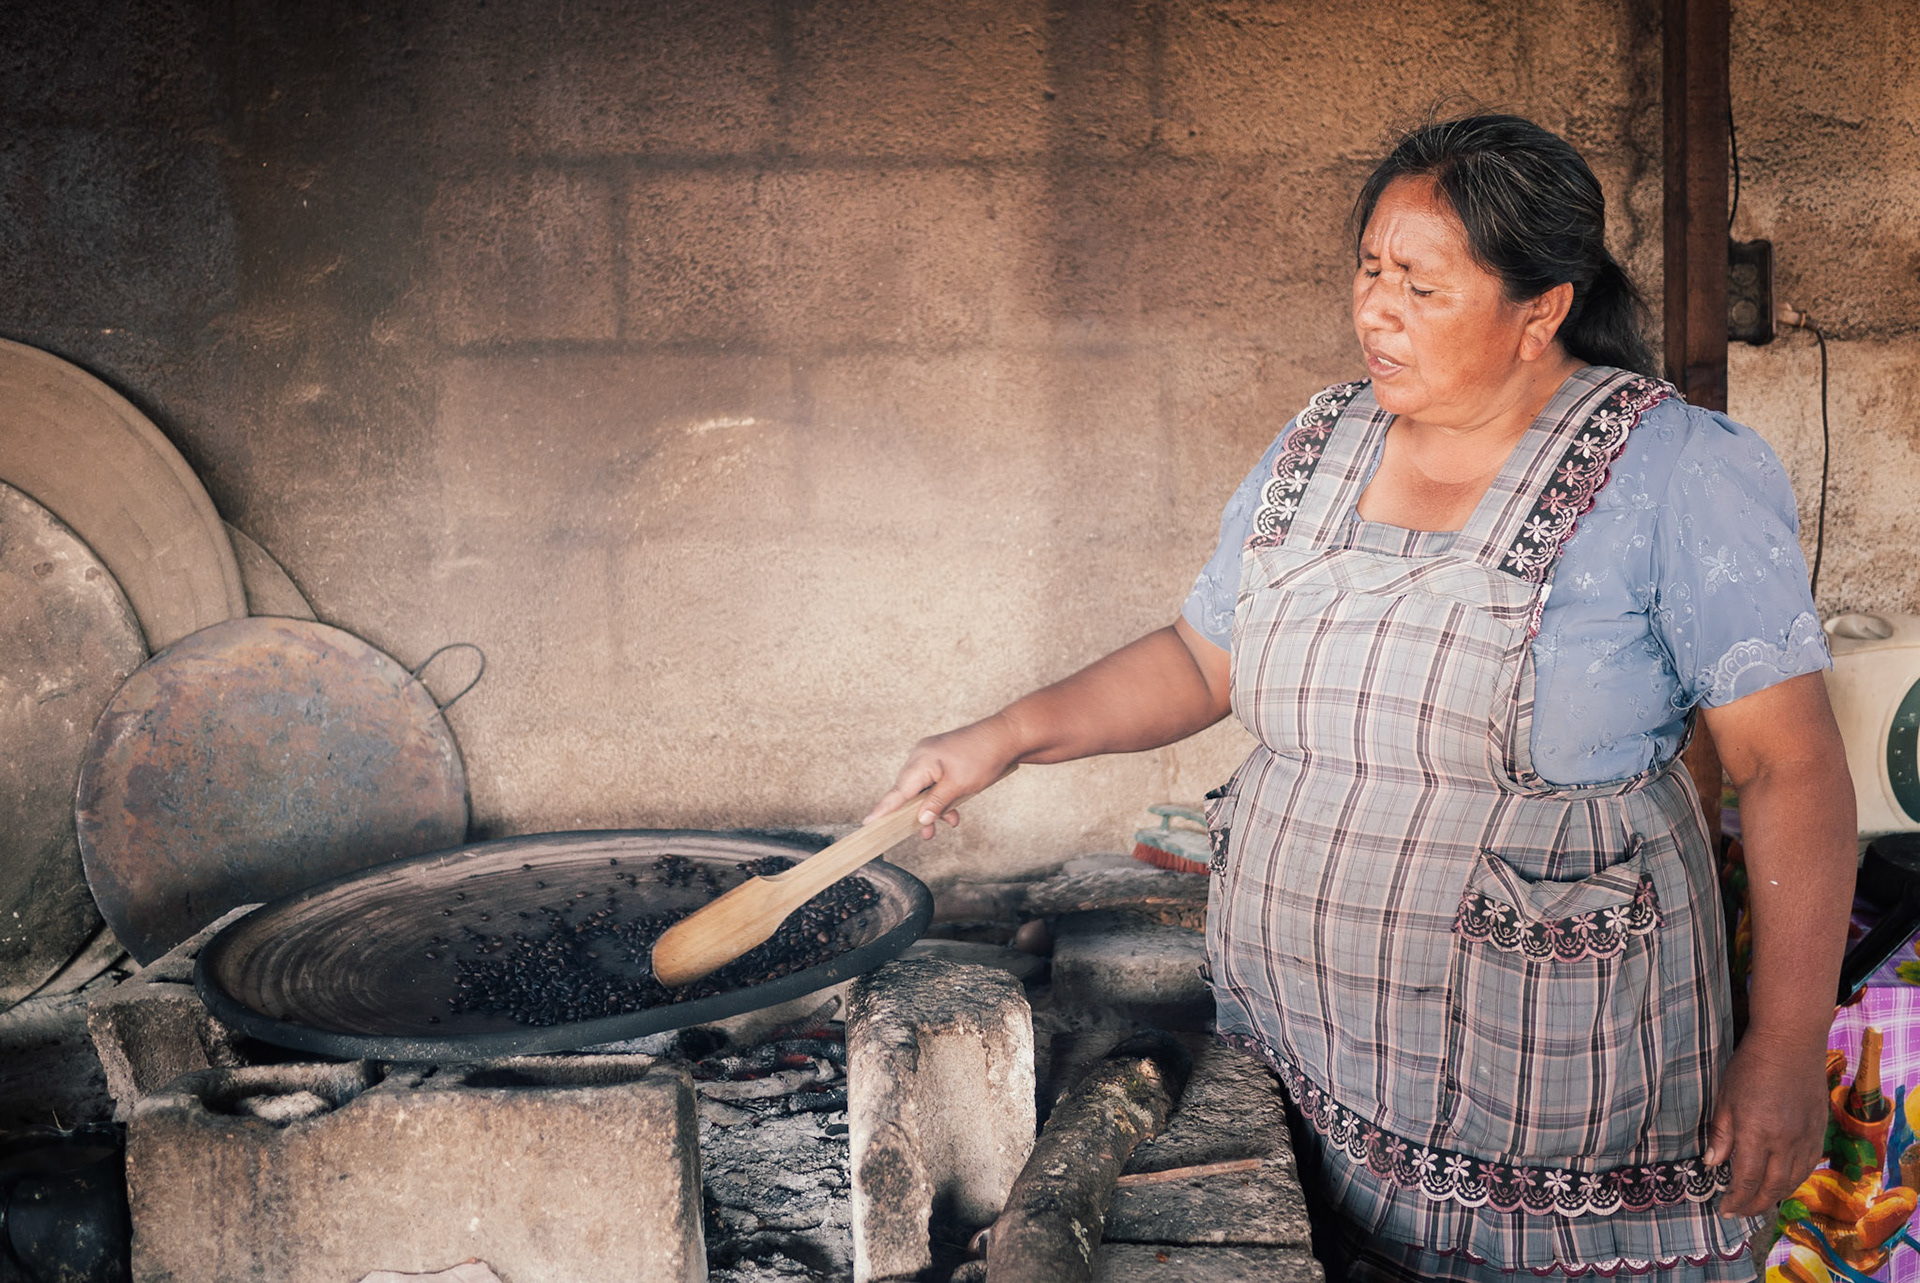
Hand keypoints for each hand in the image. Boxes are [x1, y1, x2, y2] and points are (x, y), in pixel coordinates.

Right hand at [865, 715, 1021, 838]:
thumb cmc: (983, 757)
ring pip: (924, 789)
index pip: (897, 792)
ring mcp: (932, 755)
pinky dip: (943, 796)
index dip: (883, 810)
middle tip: (926, 834)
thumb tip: (920, 819)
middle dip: (918, 813)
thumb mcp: (958, 786)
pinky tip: (955, 810)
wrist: (1006, 737)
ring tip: (949, 822)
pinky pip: (935, 782)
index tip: (867, 823)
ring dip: (935, 807)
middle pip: (909, 792)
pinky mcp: (943, 758)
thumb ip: (936, 804)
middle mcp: (921, 756)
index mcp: (921, 761)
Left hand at [1705, 1029, 1829, 1216]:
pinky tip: (1784, 1182)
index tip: (1724, 1209)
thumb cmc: (1751, 1066)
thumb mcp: (1725, 1098)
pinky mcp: (1819, 1131)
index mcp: (1756, 1134)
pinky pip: (1809, 1166)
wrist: (1790, 1044)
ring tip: (1759, 1202)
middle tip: (1740, 1212)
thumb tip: (1713, 1163)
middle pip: (1772, 1187)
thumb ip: (1721, 1134)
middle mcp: (1784, 1142)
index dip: (1736, 1199)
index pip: (1747, 1180)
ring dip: (1776, 1196)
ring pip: (1793, 1180)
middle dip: (1755, 1205)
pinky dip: (1795, 1180)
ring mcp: (1805, 1138)